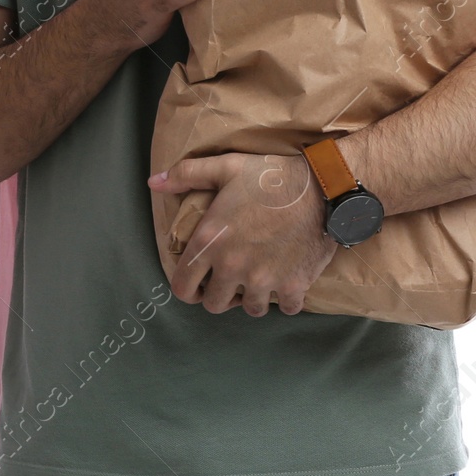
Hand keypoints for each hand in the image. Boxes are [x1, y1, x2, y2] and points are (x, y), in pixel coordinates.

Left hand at [147, 153, 334, 316]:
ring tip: (257, 278)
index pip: (182, 287)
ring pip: (250, 309)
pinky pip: (286, 308)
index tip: (196, 281)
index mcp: (211, 242)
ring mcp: (264, 280)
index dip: (186, 287)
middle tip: (229, 278)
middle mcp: (233, 267)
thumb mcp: (225, 167)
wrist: (322, 187)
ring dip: (251, 297)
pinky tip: (286, 281)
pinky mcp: (294, 286)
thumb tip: (154, 182)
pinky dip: (285, 299)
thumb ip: (186, 174)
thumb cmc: (271, 176)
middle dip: (218, 293)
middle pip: (214, 304)